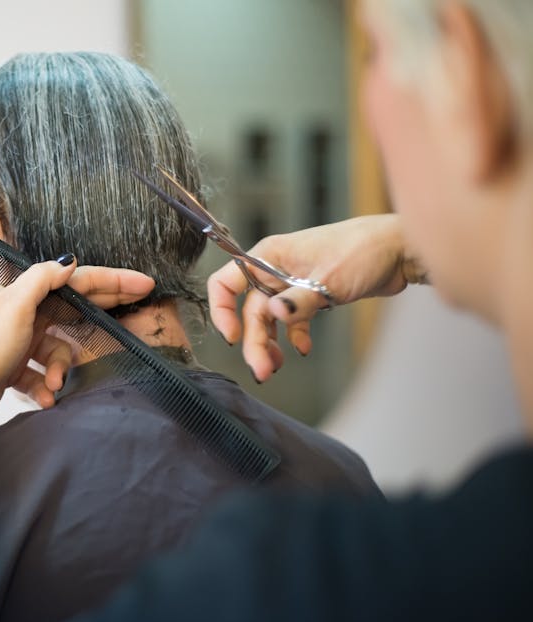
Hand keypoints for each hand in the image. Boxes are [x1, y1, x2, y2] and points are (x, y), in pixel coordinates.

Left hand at [0, 258, 154, 422]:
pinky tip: (44, 395)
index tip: (143, 283)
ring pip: (58, 351)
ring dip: (59, 368)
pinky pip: (42, 374)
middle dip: (98, 323)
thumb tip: (69, 262)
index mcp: (25, 291)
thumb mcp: (15, 303)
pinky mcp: (15, 367)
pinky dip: (45, 385)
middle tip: (132, 324)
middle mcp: (23, 313)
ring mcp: (20, 341)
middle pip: (72, 312)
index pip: (77, 280)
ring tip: (52, 382)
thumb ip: (43, 279)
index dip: (112, 281)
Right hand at [208, 215, 417, 381]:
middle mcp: (275, 269)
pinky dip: (294, 336)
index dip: (222, 310)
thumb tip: (275, 314)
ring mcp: (292, 282)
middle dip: (254, 342)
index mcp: (269, 256)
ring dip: (270, 344)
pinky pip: (292, 320)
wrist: (399, 250)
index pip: (226, 282)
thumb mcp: (329, 278)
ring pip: (269, 319)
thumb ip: (299, 300)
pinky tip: (303, 349)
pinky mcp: (310, 294)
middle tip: (263, 371)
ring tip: (276, 366)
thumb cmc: (364, 249)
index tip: (233, 336)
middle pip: (250, 310)